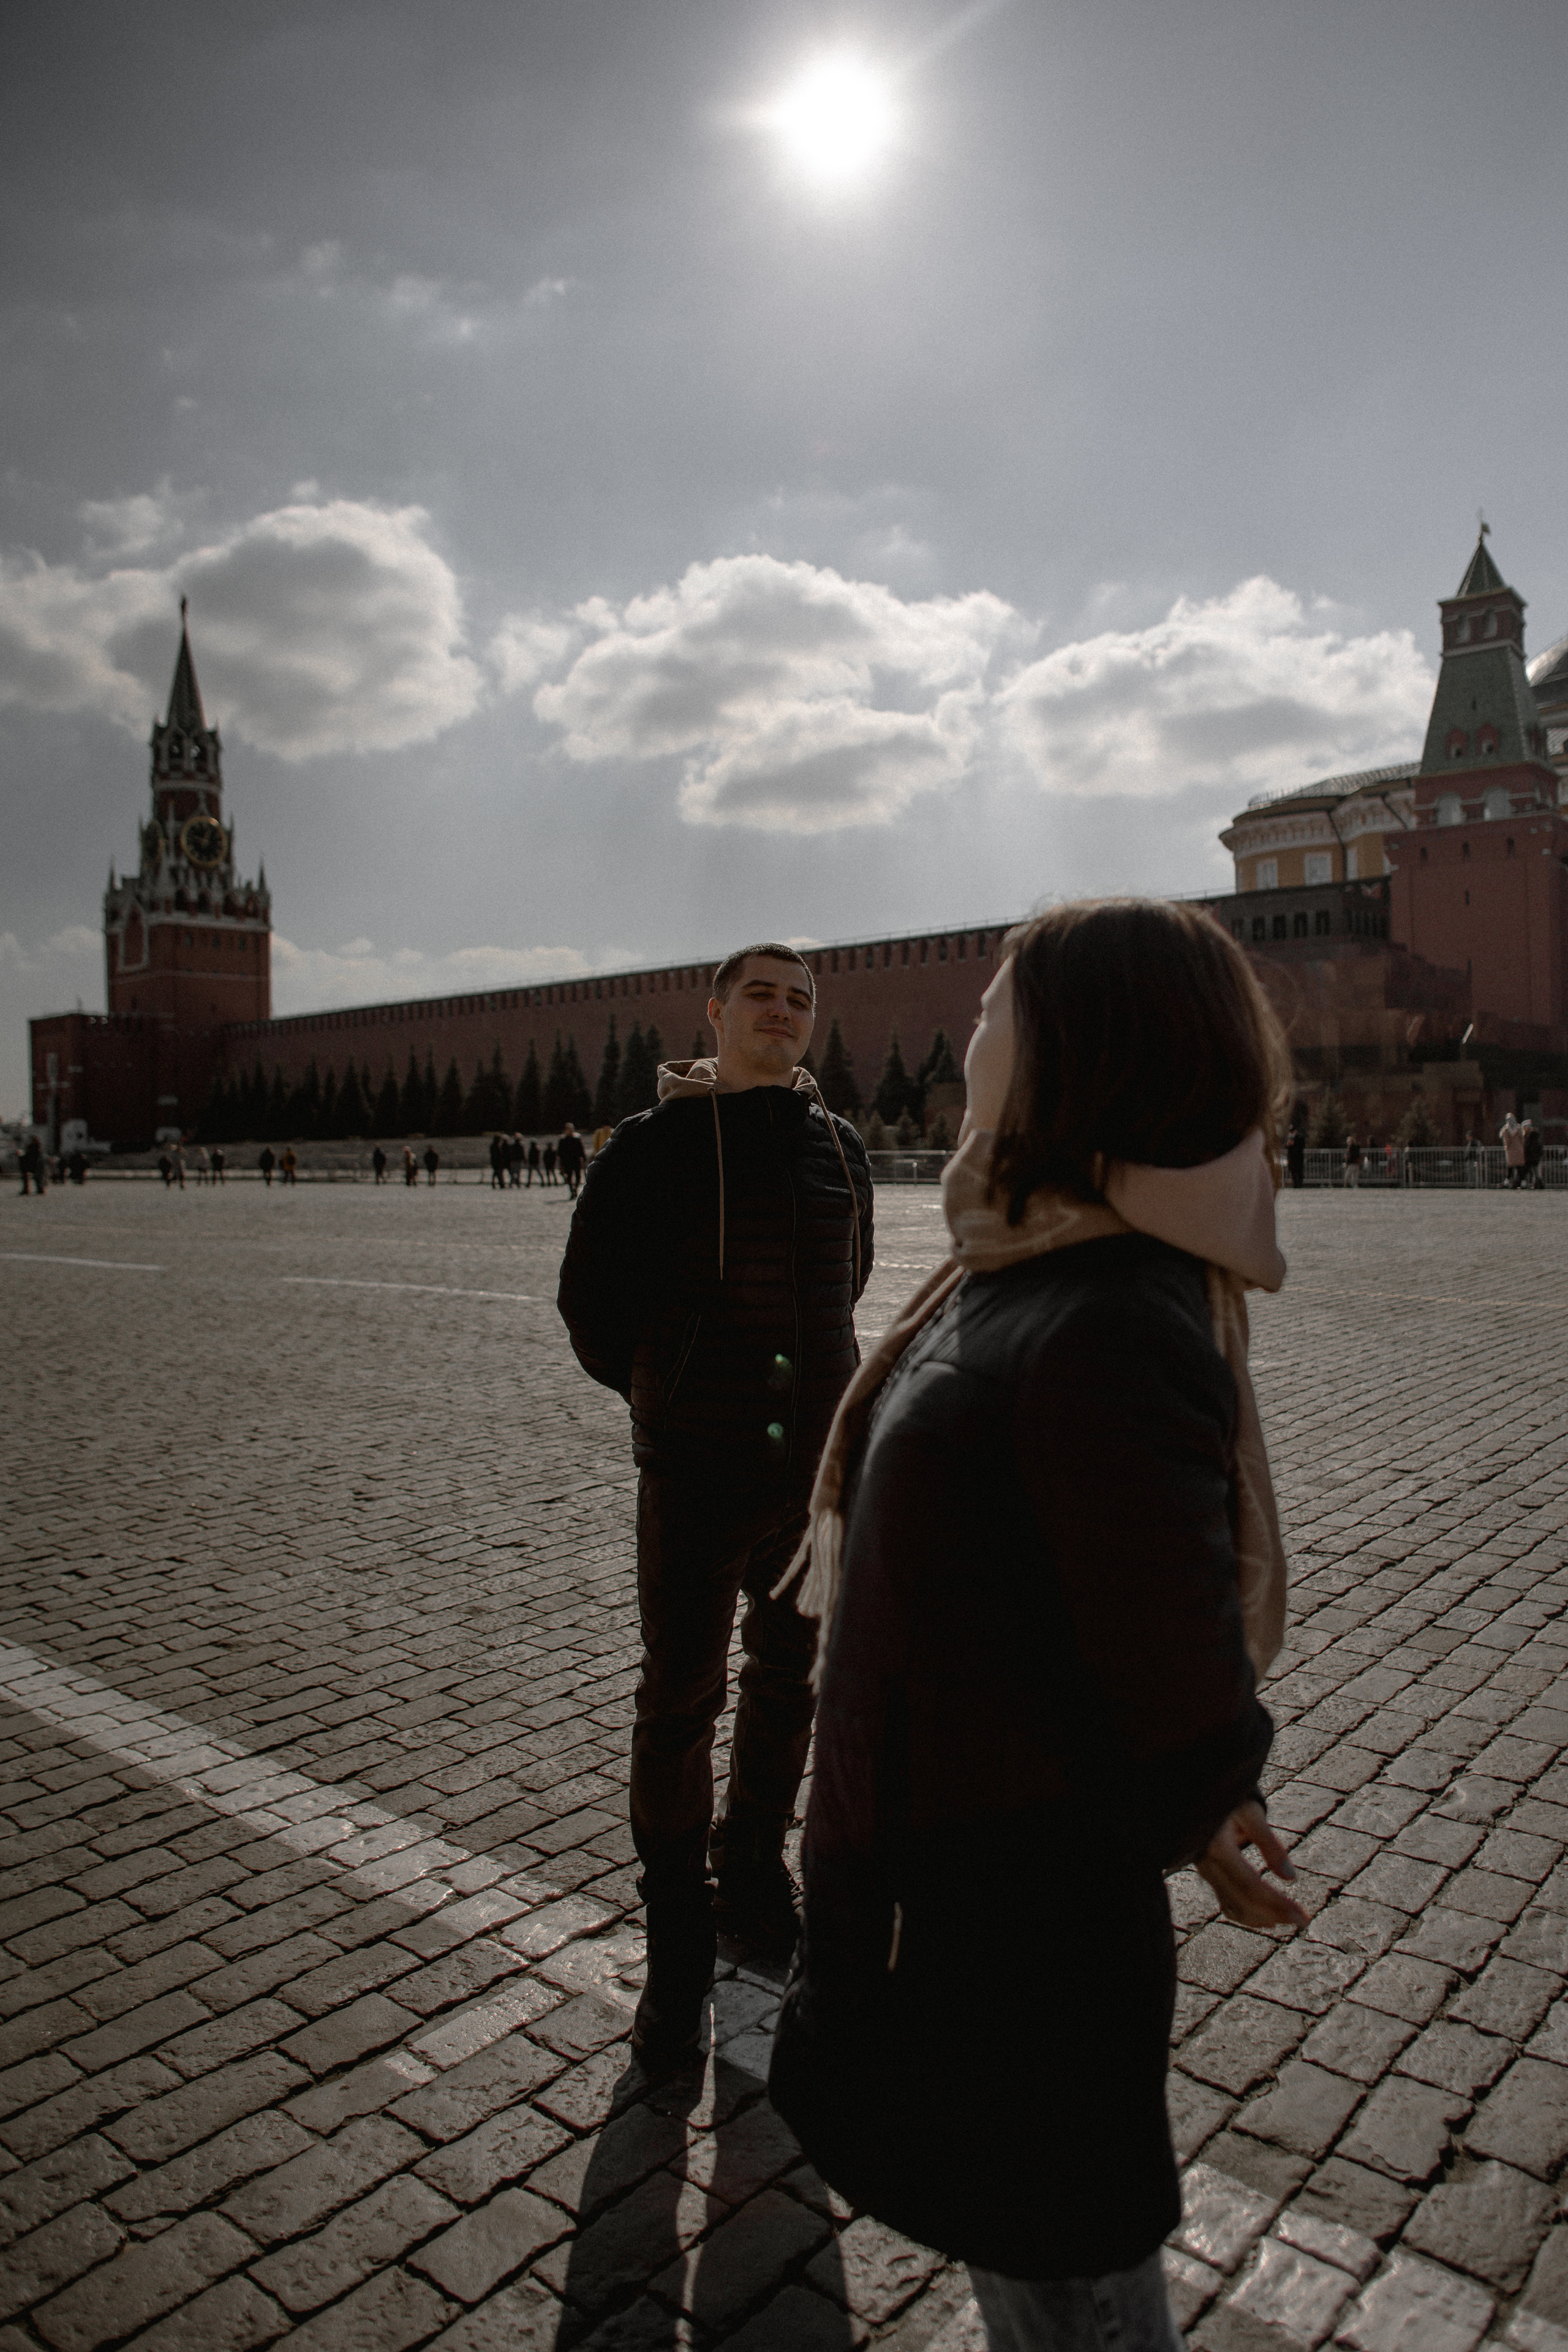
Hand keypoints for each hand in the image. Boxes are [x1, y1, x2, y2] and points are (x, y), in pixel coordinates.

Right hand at [1196, 1799, 1309, 1930]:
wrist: (1196, 1789)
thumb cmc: (1228, 1795)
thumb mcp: (1251, 1811)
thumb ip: (1270, 1844)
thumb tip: (1291, 1878)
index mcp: (1216, 1846)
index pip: (1251, 1886)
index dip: (1278, 1904)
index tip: (1303, 1917)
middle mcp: (1206, 1863)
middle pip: (1242, 1902)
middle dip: (1275, 1915)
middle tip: (1305, 1922)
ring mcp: (1204, 1871)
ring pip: (1233, 1907)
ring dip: (1262, 1918)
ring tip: (1289, 1919)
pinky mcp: (1207, 1873)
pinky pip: (1226, 1902)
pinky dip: (1248, 1912)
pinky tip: (1267, 1917)